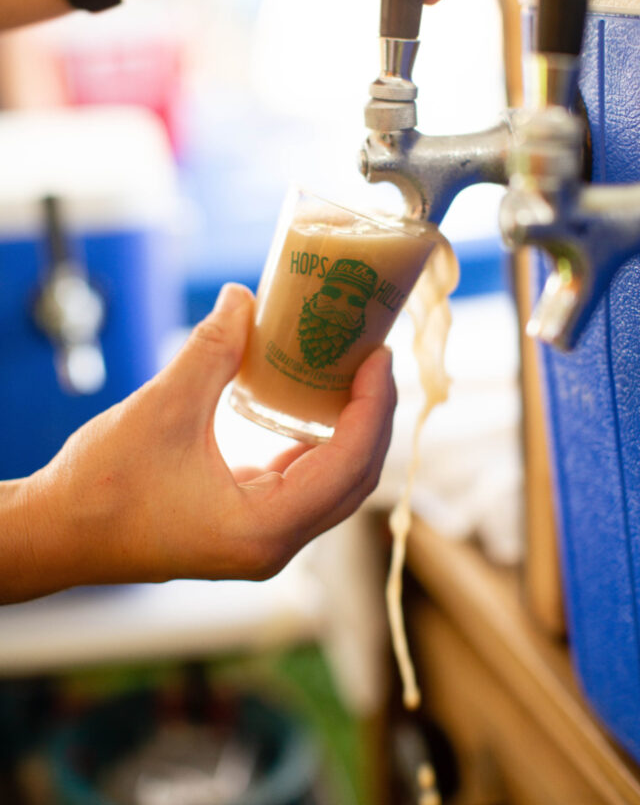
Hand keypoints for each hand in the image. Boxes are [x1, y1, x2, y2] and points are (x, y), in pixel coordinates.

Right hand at [6, 284, 395, 601]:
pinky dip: (319, 444)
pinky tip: (316, 405)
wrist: (58, 533)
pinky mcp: (247, 526)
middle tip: (374, 358)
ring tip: (355, 374)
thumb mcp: (163, 406)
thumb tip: (244, 296)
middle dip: (372, 416)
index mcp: (263, 530)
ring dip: (350, 430)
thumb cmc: (101, 485)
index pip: (349, 466)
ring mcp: (262, 540)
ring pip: (333, 484)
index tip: (380, 357)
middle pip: (354, 479)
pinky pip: (303, 485)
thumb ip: (211, 349)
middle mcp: (273, 545)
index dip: (374, 407)